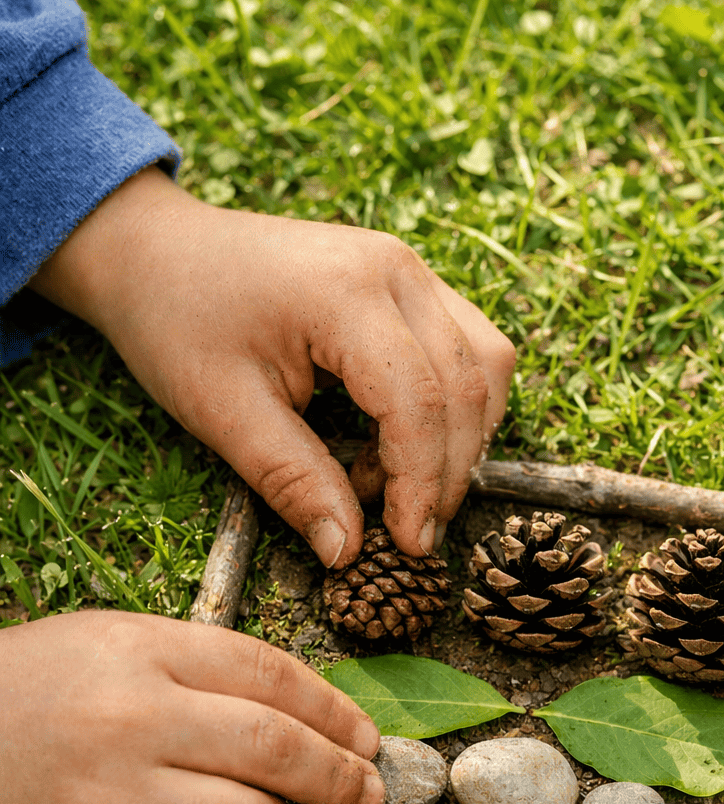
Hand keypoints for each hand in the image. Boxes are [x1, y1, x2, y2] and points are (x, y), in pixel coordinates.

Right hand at [0, 611, 383, 803]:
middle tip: (367, 793)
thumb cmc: (23, 695)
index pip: (272, 675)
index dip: (338, 711)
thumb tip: (310, 713)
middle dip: (343, 778)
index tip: (368, 738)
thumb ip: (198, 666)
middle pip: (278, 753)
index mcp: (138, 650)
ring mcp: (102, 800)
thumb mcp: (104, 645)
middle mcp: (128, 720)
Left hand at [30, 167, 515, 565]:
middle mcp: (395, 270)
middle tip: (407, 533)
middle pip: (468, 386)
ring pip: (487, 364)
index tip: (408, 545)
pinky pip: (469, 348)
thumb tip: (348, 552)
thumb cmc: (177, 321)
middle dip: (448, 472)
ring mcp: (409, 269)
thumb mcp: (222, 413)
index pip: (420, 402)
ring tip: (388, 481)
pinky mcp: (410, 282)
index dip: (423, 484)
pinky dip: (452, 407)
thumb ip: (293, 481)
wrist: (156, 252)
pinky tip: (392, 442)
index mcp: (345, 294)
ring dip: (461, 437)